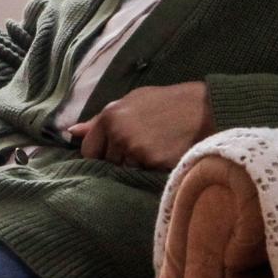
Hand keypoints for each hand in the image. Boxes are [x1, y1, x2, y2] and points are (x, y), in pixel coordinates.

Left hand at [62, 82, 211, 169]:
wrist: (205, 110)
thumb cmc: (168, 103)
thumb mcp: (132, 102)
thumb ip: (100, 119)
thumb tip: (72, 131)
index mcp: (109, 116)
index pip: (89, 150)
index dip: (101, 154)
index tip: (115, 152)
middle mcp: (117, 132)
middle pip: (106, 162)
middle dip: (118, 160)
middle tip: (141, 148)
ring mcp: (134, 149)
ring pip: (123, 171)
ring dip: (135, 167)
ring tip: (154, 150)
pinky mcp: (151, 162)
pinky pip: (141, 175)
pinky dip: (149, 171)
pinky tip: (163, 156)